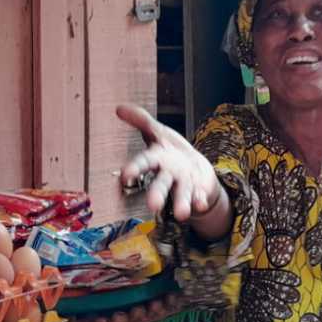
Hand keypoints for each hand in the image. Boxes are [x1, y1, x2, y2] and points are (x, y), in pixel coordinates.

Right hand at [116, 104, 221, 220]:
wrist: (195, 171)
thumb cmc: (172, 152)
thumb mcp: (159, 132)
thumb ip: (141, 121)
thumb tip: (119, 108)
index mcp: (157, 159)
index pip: (144, 162)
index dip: (135, 168)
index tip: (126, 175)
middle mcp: (168, 175)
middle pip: (161, 184)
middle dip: (157, 194)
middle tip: (153, 205)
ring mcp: (183, 186)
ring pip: (181, 195)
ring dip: (181, 203)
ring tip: (183, 214)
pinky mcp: (198, 193)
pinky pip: (199, 198)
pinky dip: (200, 200)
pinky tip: (201, 203)